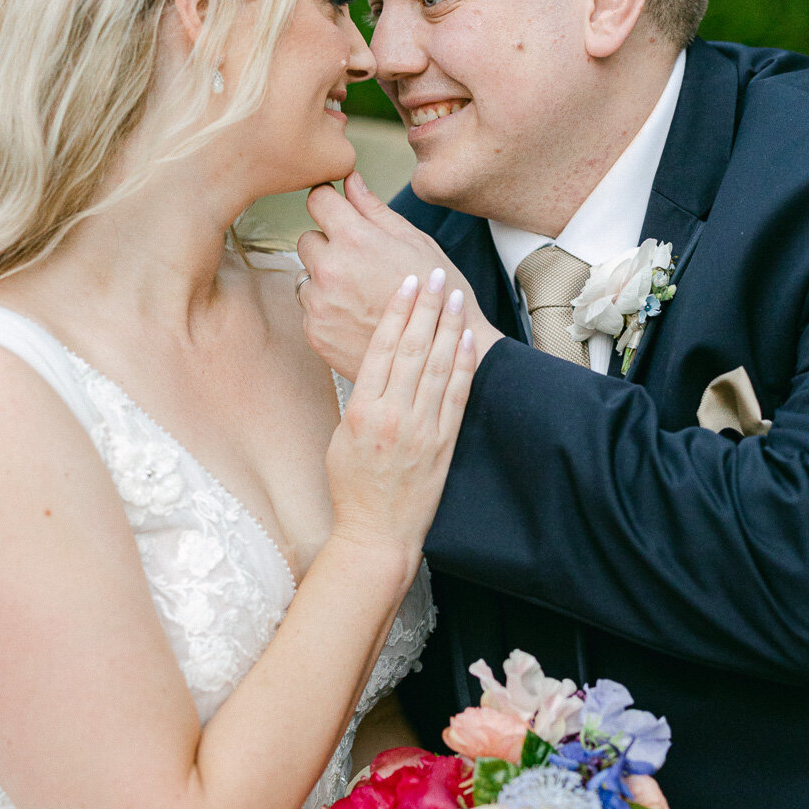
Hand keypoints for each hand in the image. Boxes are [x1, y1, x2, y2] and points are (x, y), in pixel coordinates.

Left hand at [296, 172, 501, 379]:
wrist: (442, 357)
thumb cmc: (439, 294)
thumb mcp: (415, 243)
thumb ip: (374, 210)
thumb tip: (349, 179)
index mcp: (355, 241)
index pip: (318, 200)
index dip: (329, 202)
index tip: (336, 211)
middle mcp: (330, 271)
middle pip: (307, 239)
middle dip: (329, 245)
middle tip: (361, 263)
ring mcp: (319, 305)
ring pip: (306, 276)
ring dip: (325, 279)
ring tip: (361, 294)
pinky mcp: (315, 334)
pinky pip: (309, 309)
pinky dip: (328, 310)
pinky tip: (357, 317)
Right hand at [326, 268, 475, 573]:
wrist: (377, 533)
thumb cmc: (352, 488)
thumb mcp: (340, 437)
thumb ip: (358, 398)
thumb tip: (374, 360)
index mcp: (362, 411)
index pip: (383, 348)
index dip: (398, 312)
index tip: (406, 284)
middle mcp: (394, 415)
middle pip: (414, 349)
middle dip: (426, 308)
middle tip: (435, 276)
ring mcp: (423, 429)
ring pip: (439, 366)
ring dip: (449, 327)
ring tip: (455, 297)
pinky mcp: (445, 444)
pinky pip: (457, 396)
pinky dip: (465, 365)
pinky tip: (468, 340)